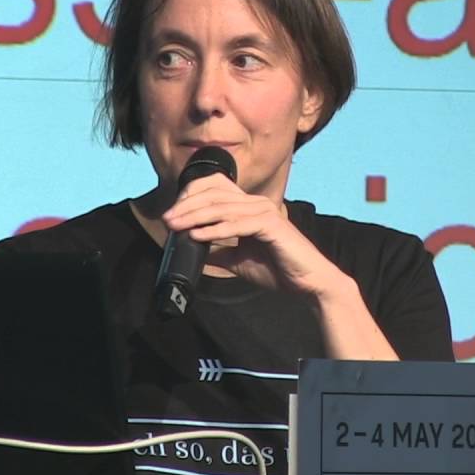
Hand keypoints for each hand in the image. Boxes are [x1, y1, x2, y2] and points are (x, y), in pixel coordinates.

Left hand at [161, 173, 347, 296]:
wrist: (307, 283)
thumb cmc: (279, 270)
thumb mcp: (239, 261)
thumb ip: (220, 253)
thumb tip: (196, 254)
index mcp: (250, 208)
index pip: (215, 192)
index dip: (191, 199)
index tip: (172, 215)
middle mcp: (257, 204)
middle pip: (214, 197)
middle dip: (186, 207)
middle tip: (167, 220)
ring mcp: (265, 212)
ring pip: (222, 208)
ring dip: (195, 217)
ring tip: (175, 226)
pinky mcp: (271, 225)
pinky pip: (237, 224)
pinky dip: (215, 230)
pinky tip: (198, 235)